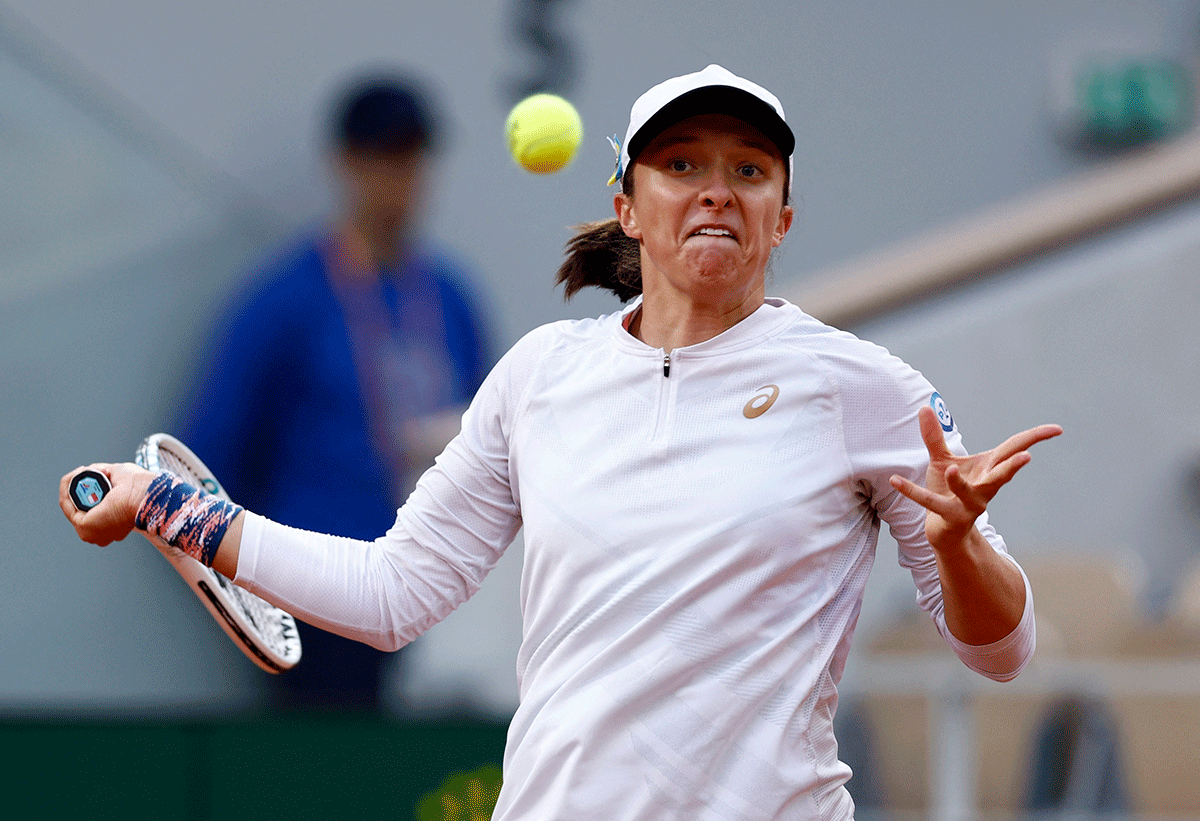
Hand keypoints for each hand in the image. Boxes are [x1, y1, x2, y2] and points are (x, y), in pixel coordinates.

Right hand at [59, 462, 156, 546]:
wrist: (144, 493)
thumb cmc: (141, 487)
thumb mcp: (119, 477)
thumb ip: (104, 473)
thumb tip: (90, 470)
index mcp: (115, 526)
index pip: (93, 512)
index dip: (87, 492)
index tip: (89, 477)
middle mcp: (102, 533)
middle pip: (79, 509)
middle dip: (76, 488)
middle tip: (83, 472)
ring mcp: (92, 532)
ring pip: (71, 506)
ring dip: (69, 487)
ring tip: (79, 472)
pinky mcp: (84, 526)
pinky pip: (66, 505)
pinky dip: (65, 488)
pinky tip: (71, 477)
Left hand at [889, 406, 1061, 551]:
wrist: (943, 529)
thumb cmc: (948, 490)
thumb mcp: (941, 460)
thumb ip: (933, 436)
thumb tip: (923, 407)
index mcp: (988, 469)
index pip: (1014, 449)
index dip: (1035, 438)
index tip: (1058, 430)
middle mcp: (984, 487)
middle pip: (1001, 475)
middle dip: (1013, 467)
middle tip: (1028, 457)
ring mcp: (968, 504)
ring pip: (969, 494)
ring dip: (961, 484)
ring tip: (952, 470)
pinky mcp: (948, 515)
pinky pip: (928, 502)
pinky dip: (912, 492)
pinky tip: (894, 480)